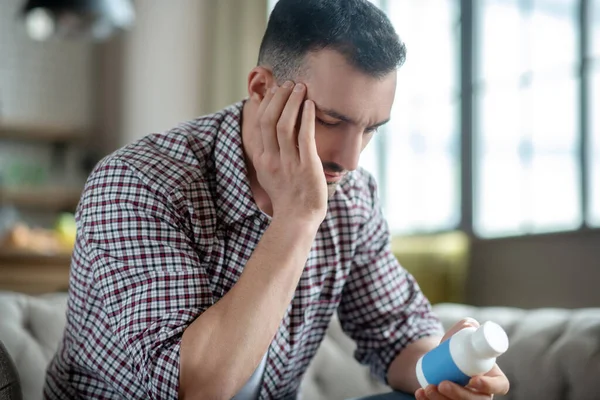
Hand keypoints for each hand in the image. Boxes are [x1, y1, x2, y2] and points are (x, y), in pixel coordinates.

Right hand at [254, 81, 327, 223]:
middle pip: (269, 120)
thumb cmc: (288, 197)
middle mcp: (272, 159)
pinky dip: (306, 117)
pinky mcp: (307, 167)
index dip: (267, 103)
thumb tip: (269, 135)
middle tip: (288, 83)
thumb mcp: (270, 174)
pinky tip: (311, 104)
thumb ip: (268, 154)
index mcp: (263, 159)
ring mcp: (289, 163)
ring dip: (292, 102)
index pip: (260, 124)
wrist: (297, 219)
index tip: (276, 90)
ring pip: (284, 125)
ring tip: (300, 87)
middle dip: (278, 97)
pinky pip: (304, 137)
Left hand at [415, 318, 509, 399]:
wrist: (438, 358)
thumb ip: (467, 326)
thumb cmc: (456, 345)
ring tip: (427, 388)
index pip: (500, 385)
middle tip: (442, 384)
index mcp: (493, 376)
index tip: (472, 380)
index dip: (490, 386)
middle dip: (459, 395)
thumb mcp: (462, 332)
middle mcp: (483, 393)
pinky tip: (420, 394)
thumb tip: (469, 325)